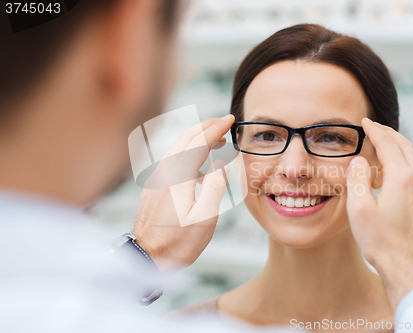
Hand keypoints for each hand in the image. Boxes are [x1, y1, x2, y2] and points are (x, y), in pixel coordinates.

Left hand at [132, 115, 233, 268]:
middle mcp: (164, 171)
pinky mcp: (153, 186)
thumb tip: (221, 164)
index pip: (199, 141)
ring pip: (177, 147)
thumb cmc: (177, 243)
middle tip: (223, 121)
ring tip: (215, 139)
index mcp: (178, 176)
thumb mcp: (205, 218)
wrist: (146, 257)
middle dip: (206, 126)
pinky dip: (188, 151)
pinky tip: (199, 164)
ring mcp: (156, 178)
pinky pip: (172, 159)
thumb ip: (215, 187)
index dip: (216, 128)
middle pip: (185, 137)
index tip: (229, 120)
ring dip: (197, 138)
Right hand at [346, 118, 412, 310]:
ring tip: (383, 144)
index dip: (375, 130)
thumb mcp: (359, 210)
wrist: (408, 268)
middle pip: (405, 146)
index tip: (365, 122)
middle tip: (374, 127)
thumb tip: (359, 160)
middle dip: (388, 133)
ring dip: (398, 147)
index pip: (388, 144)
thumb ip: (358, 179)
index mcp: (402, 179)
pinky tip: (394, 170)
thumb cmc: (381, 243)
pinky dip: (405, 162)